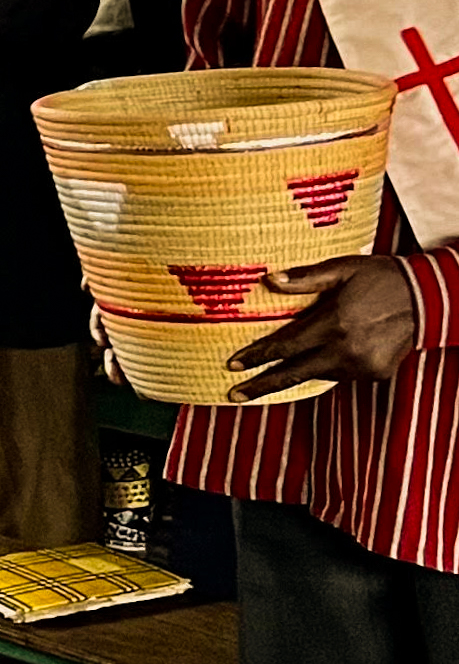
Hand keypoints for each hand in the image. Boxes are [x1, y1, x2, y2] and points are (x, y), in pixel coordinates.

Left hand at [232, 255, 421, 396]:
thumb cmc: (381, 278)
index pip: (285, 346)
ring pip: (317, 375)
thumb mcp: (342, 269)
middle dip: (262, 385)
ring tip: (266, 380)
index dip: (257, 356)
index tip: (233, 365)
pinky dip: (324, 369)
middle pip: (295, 372)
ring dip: (294, 376)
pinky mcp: (377, 373)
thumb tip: (270, 280)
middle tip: (235, 394)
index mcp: (334, 323)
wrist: (429, 299)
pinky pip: (340, 375)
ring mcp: (363, 365)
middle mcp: (347, 350)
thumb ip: (305, 278)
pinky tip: (312, 364)